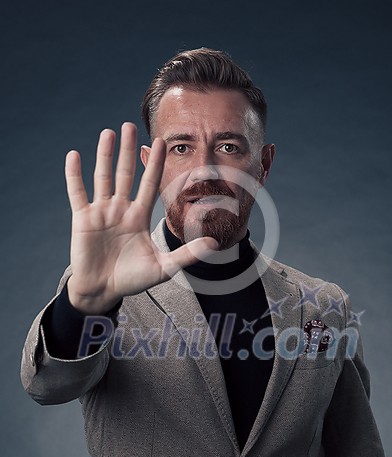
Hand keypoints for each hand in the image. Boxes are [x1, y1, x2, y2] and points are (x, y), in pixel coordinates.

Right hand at [65, 122, 217, 313]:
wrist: (104, 291)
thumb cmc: (132, 279)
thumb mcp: (164, 267)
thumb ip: (187, 254)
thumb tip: (214, 243)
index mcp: (139, 216)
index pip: (149, 184)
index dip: (154, 164)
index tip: (161, 142)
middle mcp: (121, 210)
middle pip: (125, 174)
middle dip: (128, 151)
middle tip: (130, 126)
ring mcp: (101, 213)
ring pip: (103, 178)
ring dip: (105, 156)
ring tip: (108, 133)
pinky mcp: (83, 220)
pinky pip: (77, 193)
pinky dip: (74, 175)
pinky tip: (74, 156)